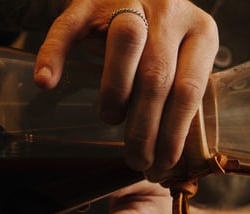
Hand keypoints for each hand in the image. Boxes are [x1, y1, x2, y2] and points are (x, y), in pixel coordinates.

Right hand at [33, 0, 218, 178]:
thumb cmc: (164, 38)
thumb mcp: (183, 59)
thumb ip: (178, 95)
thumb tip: (166, 157)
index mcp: (201, 32)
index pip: (190, 88)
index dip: (175, 130)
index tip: (164, 160)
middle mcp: (171, 11)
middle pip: (157, 74)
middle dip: (144, 126)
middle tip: (135, 157)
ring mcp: (130, 0)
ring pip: (126, 42)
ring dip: (116, 90)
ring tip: (110, 119)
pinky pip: (70, 25)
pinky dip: (54, 53)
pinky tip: (47, 82)